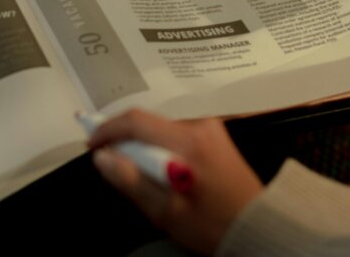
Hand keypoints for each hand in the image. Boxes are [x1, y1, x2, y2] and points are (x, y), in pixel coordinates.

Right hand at [88, 109, 262, 254]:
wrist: (258, 227)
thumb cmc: (214, 224)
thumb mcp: (166, 211)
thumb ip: (131, 181)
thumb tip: (102, 157)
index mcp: (188, 141)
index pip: (136, 121)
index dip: (107, 129)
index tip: (92, 145)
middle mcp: (201, 126)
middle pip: (149, 123)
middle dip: (126, 140)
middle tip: (111, 164)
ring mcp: (211, 130)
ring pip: (162, 130)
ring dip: (144, 146)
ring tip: (140, 175)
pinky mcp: (215, 138)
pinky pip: (177, 136)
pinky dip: (162, 148)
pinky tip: (162, 173)